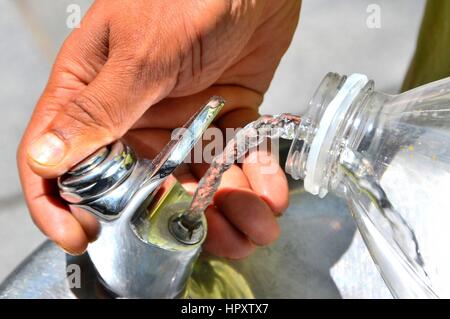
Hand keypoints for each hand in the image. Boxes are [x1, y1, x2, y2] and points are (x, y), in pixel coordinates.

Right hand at [17, 0, 299, 257]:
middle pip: (147, 181)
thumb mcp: (140, 52)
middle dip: (183, 217)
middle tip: (221, 242)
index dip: (61, 201)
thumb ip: (100, 108)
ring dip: (230, 205)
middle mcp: (136, 111)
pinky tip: (272, 196)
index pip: (61, 155)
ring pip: (200, 175)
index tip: (83, 236)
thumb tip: (45, 158)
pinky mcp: (226, 111)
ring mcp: (184, 114)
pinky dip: (257, 174)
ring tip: (259, 229)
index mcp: (96, 93)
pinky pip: (237, 153)